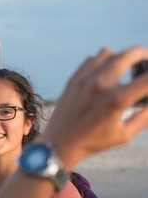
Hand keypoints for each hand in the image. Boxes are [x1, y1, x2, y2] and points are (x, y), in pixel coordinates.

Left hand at [42, 45, 147, 168]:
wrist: (59, 143)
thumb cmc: (94, 141)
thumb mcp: (125, 134)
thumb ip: (144, 117)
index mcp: (116, 100)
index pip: (147, 79)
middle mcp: (100, 86)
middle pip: (128, 54)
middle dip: (142, 54)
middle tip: (146, 58)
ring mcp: (84, 80)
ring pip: (108, 53)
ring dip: (119, 57)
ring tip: (123, 67)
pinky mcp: (73, 80)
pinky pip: (91, 59)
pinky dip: (101, 62)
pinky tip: (104, 72)